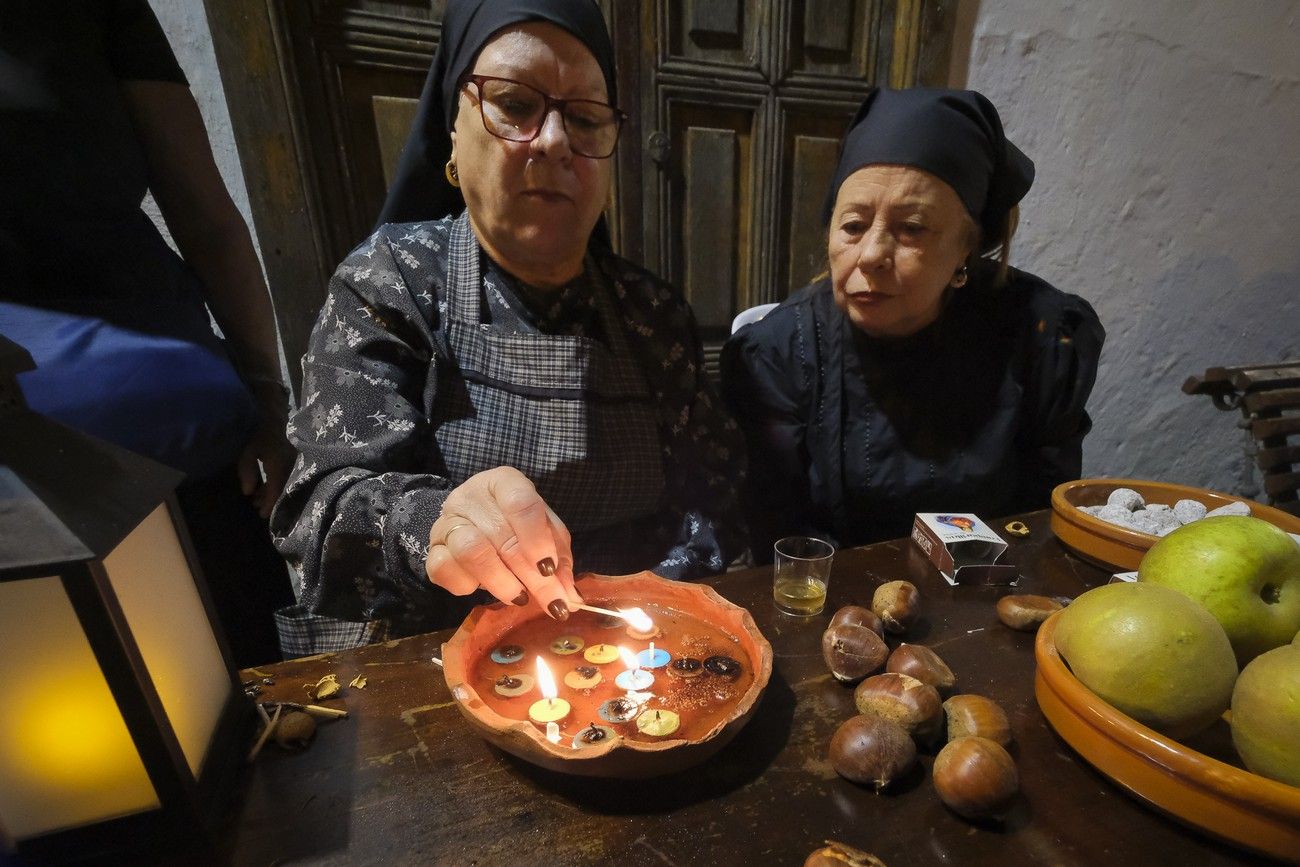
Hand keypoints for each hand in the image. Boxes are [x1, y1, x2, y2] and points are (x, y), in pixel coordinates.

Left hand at [237, 382, 293, 517]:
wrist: (271, 409)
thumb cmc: (257, 429)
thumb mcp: (248, 449)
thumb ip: (248, 471)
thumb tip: (247, 493)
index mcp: (280, 464)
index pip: (278, 489)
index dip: (271, 504)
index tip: (263, 515)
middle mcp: (291, 464)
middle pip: (284, 489)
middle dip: (270, 500)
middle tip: (257, 507)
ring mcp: (294, 461)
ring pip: (285, 482)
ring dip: (271, 491)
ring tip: (256, 497)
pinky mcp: (293, 457)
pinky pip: (287, 474)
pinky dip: (275, 481)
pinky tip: (263, 484)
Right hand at [426, 467, 580, 618]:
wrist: (470, 523)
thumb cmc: (516, 523)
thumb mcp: (545, 531)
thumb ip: (558, 557)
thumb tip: (570, 596)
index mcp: (503, 482)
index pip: (520, 503)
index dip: (537, 538)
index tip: (550, 569)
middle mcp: (470, 497)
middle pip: (503, 537)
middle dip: (532, 577)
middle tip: (553, 603)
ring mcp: (447, 522)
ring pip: (472, 553)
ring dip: (501, 582)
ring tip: (519, 596)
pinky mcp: (432, 550)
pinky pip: (445, 571)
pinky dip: (468, 586)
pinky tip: (483, 588)